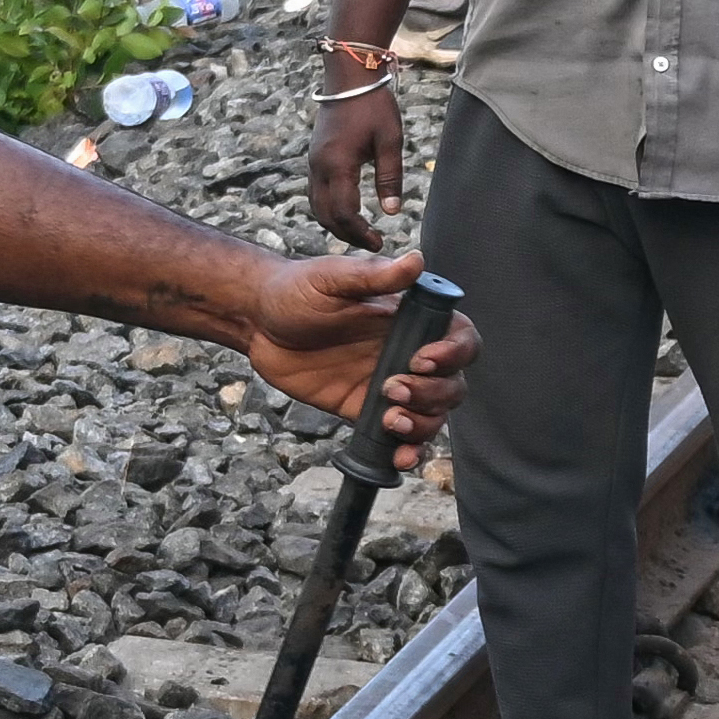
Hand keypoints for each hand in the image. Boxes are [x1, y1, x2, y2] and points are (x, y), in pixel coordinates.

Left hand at [235, 246, 464, 442]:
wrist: (259, 323)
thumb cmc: (297, 290)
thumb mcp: (333, 278)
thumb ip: (374, 274)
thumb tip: (417, 261)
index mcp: (410, 319)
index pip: (459, 338)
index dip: (454, 354)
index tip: (422, 361)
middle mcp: (408, 353)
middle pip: (453, 383)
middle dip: (433, 393)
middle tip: (392, 387)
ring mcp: (390, 386)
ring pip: (434, 414)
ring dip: (423, 424)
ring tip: (389, 420)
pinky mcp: (366, 412)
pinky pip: (400, 437)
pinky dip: (408, 451)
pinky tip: (399, 457)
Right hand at [305, 73, 402, 252]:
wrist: (348, 77)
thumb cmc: (373, 105)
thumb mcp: (390, 140)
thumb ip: (390, 177)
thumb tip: (391, 212)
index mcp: (338, 164)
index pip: (344, 213)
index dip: (360, 233)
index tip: (379, 244)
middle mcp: (319, 167)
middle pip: (325, 216)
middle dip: (346, 235)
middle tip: (370, 245)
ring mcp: (314, 163)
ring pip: (316, 206)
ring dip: (335, 225)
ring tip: (359, 234)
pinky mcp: (315, 158)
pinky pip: (316, 193)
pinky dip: (329, 210)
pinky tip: (347, 214)